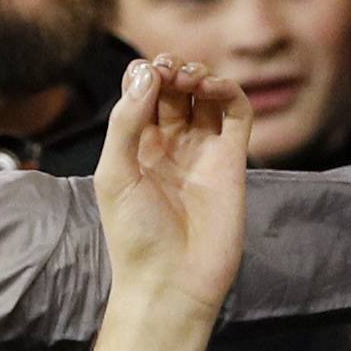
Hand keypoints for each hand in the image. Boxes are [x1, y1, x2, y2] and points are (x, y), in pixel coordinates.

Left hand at [95, 55, 250, 314]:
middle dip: (171, 70)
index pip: (141, 95)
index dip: (144, 75)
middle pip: (173, 89)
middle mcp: (168, 146)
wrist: (172, 281)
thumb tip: (146, 72)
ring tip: (189, 77)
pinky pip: (235, 114)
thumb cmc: (134, 236)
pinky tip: (213, 87)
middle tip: (169, 70)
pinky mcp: (231, 159)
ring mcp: (201, 151)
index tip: (146, 72)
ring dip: (199, 74)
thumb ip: (126, 123)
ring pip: (205, 96)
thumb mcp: (115, 175)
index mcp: (134, 150)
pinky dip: (228, 91)